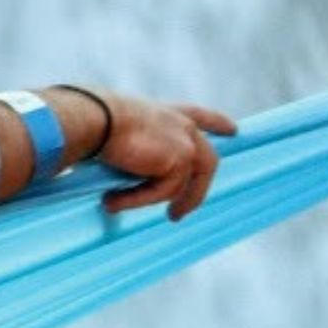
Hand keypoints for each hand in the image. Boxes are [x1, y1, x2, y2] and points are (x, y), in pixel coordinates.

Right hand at [79, 90, 238, 220]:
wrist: (94, 118)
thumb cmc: (93, 119)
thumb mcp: (116, 127)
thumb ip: (130, 144)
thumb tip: (116, 164)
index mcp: (167, 112)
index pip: (199, 115)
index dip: (217, 123)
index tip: (234, 130)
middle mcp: (183, 125)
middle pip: (206, 162)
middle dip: (195, 193)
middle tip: (177, 215)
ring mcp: (186, 144)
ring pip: (182, 186)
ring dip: (150, 201)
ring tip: (117, 204)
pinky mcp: (180, 161)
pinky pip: (163, 192)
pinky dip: (136, 200)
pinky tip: (112, 201)